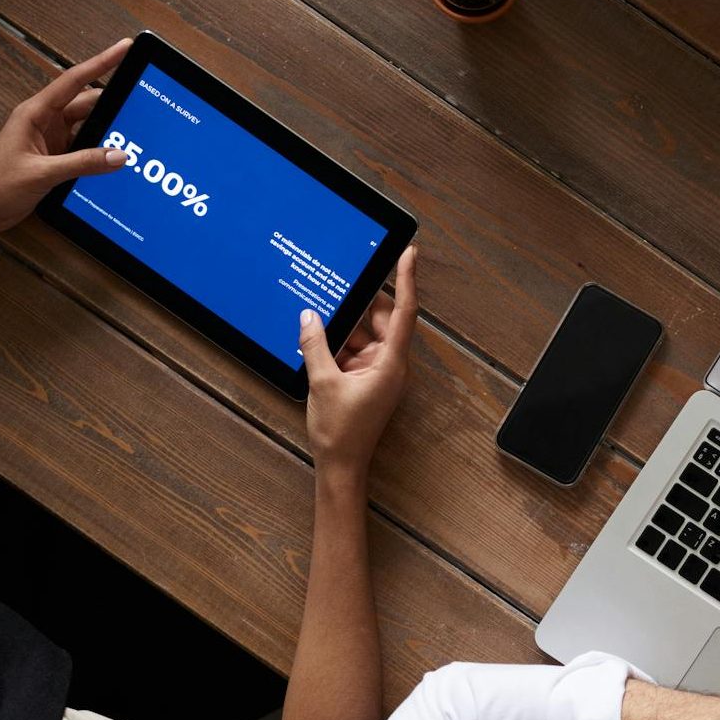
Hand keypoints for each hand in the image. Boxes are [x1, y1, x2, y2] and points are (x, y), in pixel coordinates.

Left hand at [0, 38, 131, 238]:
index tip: (123, 48)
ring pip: (89, 125)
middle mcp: (44, 121)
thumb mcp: (42, 173)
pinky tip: (115, 155)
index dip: (101, 62)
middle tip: (141, 101)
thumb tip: (118, 155)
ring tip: (133, 132)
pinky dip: (101, 149)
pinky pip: (85, 145)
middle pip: (87, 103)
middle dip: (113, 102)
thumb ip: (83, 163)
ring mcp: (51, 138)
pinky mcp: (56, 155)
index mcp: (35, 113)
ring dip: (108, 130)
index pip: (74, 81)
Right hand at [302, 246, 418, 473]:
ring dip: (343, 327)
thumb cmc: (340, 431)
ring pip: (363, 334)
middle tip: (340, 280)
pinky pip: (353, 350)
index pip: (403, 311)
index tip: (409, 253)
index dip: (407, 280)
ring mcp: (378, 371)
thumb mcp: (322, 382)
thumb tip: (309, 316)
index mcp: (391, 363)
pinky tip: (316, 336)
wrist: (341, 465)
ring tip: (319, 309)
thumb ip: (316, 345)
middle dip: (359, 303)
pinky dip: (337, 343)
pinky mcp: (364, 378)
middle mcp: (390, 363)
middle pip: (380, 319)